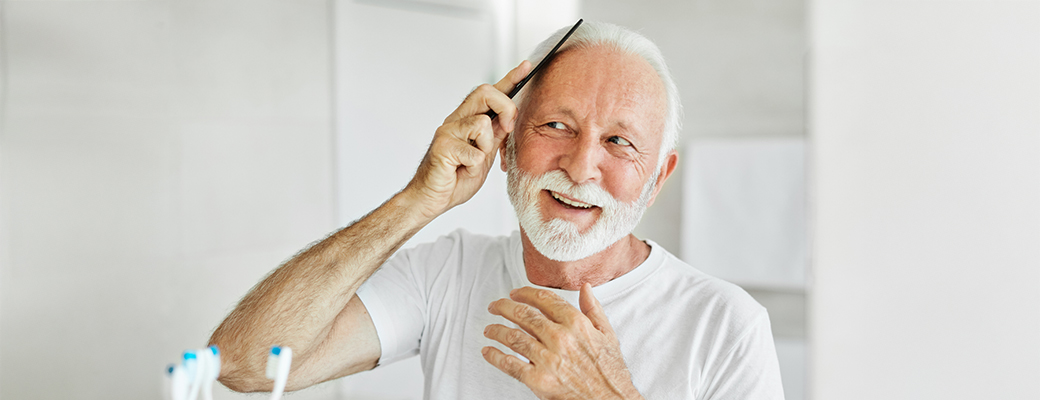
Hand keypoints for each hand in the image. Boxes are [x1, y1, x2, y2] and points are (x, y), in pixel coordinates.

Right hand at [404, 60, 532, 219]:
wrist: (432, 199)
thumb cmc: (455, 178)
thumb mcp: (485, 155)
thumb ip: (496, 136)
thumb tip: (511, 118)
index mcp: (468, 120)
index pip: (490, 93)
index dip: (510, 78)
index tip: (526, 66)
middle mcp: (456, 120)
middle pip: (486, 92)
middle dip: (505, 108)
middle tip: (507, 129)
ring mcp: (447, 131)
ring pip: (482, 124)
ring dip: (485, 149)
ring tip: (471, 163)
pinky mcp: (442, 146)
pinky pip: (474, 152)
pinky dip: (473, 167)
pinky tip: (461, 171)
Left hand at [483, 285, 643, 399]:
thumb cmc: (611, 373)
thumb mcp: (608, 335)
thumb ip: (593, 310)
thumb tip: (585, 288)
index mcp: (576, 324)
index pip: (544, 299)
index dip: (525, 293)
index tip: (515, 293)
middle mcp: (560, 338)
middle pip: (523, 315)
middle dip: (504, 307)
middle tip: (495, 307)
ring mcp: (548, 359)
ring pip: (513, 337)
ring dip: (497, 330)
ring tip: (490, 329)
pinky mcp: (539, 381)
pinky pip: (511, 365)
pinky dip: (496, 356)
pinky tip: (488, 351)